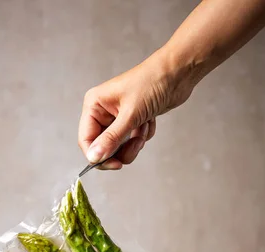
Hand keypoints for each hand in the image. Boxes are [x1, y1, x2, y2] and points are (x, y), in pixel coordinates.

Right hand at [78, 51, 194, 169]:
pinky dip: (143, 136)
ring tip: (144, 128)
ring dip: (134, 143)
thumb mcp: (130, 115)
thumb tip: (94, 158)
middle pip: (103, 147)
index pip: (86, 140)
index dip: (98, 156)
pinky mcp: (132, 121)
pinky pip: (132, 141)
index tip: (115, 164)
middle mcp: (103, 112)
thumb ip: (111, 139)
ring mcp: (117, 117)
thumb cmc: (151, 83)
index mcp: (94, 105)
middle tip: (137, 143)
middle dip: (121, 149)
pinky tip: (150, 121)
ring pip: (119, 147)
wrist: (178, 73)